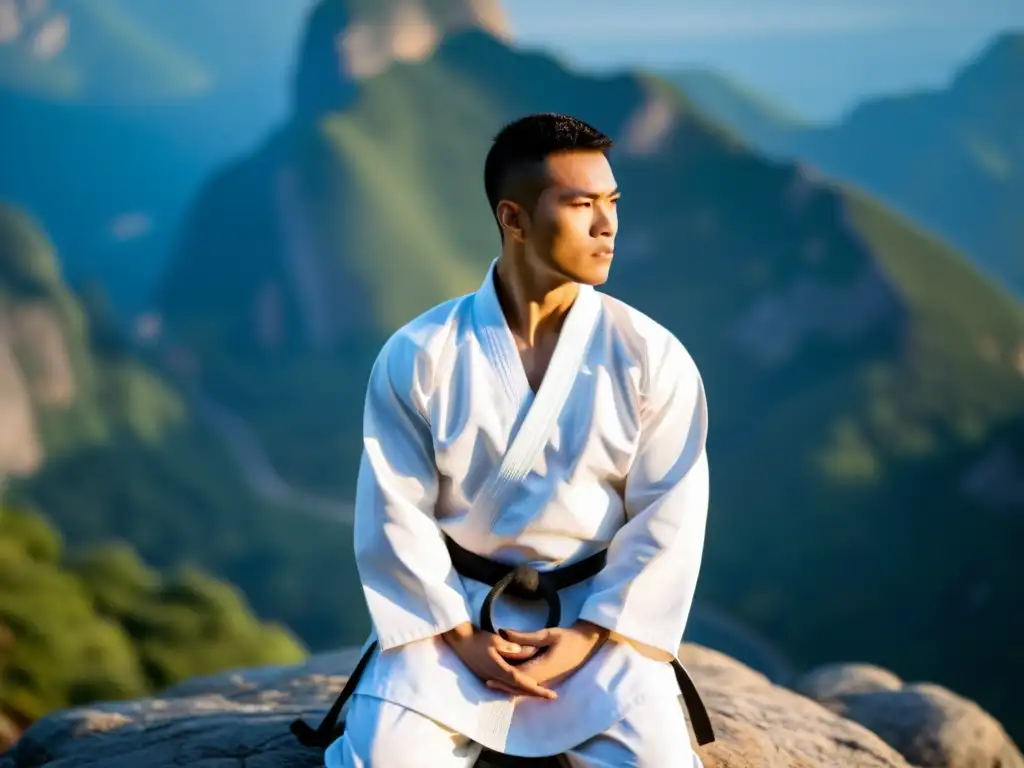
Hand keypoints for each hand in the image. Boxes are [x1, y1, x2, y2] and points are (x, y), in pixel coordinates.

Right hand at [441, 622, 556, 698]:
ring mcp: (491, 679)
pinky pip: (507, 686)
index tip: (550, 694)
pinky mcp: (488, 677)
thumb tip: (522, 652)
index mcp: (498, 670)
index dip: (536, 689)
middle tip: (551, 696)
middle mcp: (495, 679)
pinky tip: (525, 687)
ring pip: (513, 690)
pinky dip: (518, 688)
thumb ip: (509, 647)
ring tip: (542, 692)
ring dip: (527, 692)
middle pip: (518, 690)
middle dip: (535, 694)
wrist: (460, 642)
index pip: (521, 683)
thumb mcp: (495, 640)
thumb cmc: (478, 639)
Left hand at [487, 621, 609, 693]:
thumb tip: (503, 633)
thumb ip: (525, 636)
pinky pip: (532, 685)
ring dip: (511, 686)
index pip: (519, 677)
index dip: (503, 679)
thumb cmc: (568, 637)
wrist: (587, 644)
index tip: (489, 677)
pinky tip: (511, 681)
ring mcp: (548, 681)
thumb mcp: (547, 634)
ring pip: (526, 688)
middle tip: (487, 682)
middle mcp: (545, 678)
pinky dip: (520, 685)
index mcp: (544, 668)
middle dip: (504, 685)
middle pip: (520, 687)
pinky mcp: (550, 679)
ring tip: (495, 683)